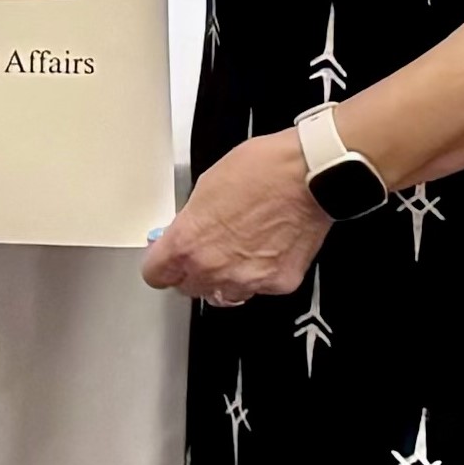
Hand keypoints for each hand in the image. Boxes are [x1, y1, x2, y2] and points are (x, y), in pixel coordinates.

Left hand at [143, 130, 325, 303]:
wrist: (308, 174)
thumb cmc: (262, 170)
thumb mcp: (207, 187)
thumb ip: (192, 221)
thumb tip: (190, 231)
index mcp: (187, 242)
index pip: (155, 275)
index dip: (162, 265)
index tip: (167, 261)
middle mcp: (212, 268)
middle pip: (188, 288)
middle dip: (193, 272)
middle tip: (209, 250)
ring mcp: (245, 280)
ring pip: (223, 295)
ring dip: (225, 279)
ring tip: (240, 250)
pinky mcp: (276, 284)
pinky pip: (259, 288)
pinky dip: (261, 275)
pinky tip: (267, 249)